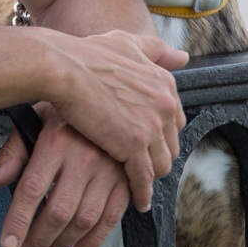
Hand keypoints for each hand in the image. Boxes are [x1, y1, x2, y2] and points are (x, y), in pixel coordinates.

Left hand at [0, 108, 133, 246]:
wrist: (112, 98)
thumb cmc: (66, 112)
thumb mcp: (36, 120)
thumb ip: (13, 152)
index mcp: (56, 141)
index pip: (32, 189)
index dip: (18, 221)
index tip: (7, 243)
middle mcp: (84, 156)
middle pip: (58, 211)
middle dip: (38, 239)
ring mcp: (109, 169)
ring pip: (84, 219)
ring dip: (62, 242)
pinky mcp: (126, 179)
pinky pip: (112, 217)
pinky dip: (95, 239)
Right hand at [33, 27, 186, 213]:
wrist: (64, 68)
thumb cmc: (87, 54)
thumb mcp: (127, 43)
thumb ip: (156, 50)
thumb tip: (183, 57)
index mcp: (164, 83)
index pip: (174, 119)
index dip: (161, 132)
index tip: (149, 142)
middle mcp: (165, 105)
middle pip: (170, 144)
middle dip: (158, 156)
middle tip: (144, 166)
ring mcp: (151, 127)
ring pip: (161, 164)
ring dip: (152, 177)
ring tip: (140, 186)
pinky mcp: (133, 147)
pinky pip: (144, 178)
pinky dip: (142, 193)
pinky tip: (138, 203)